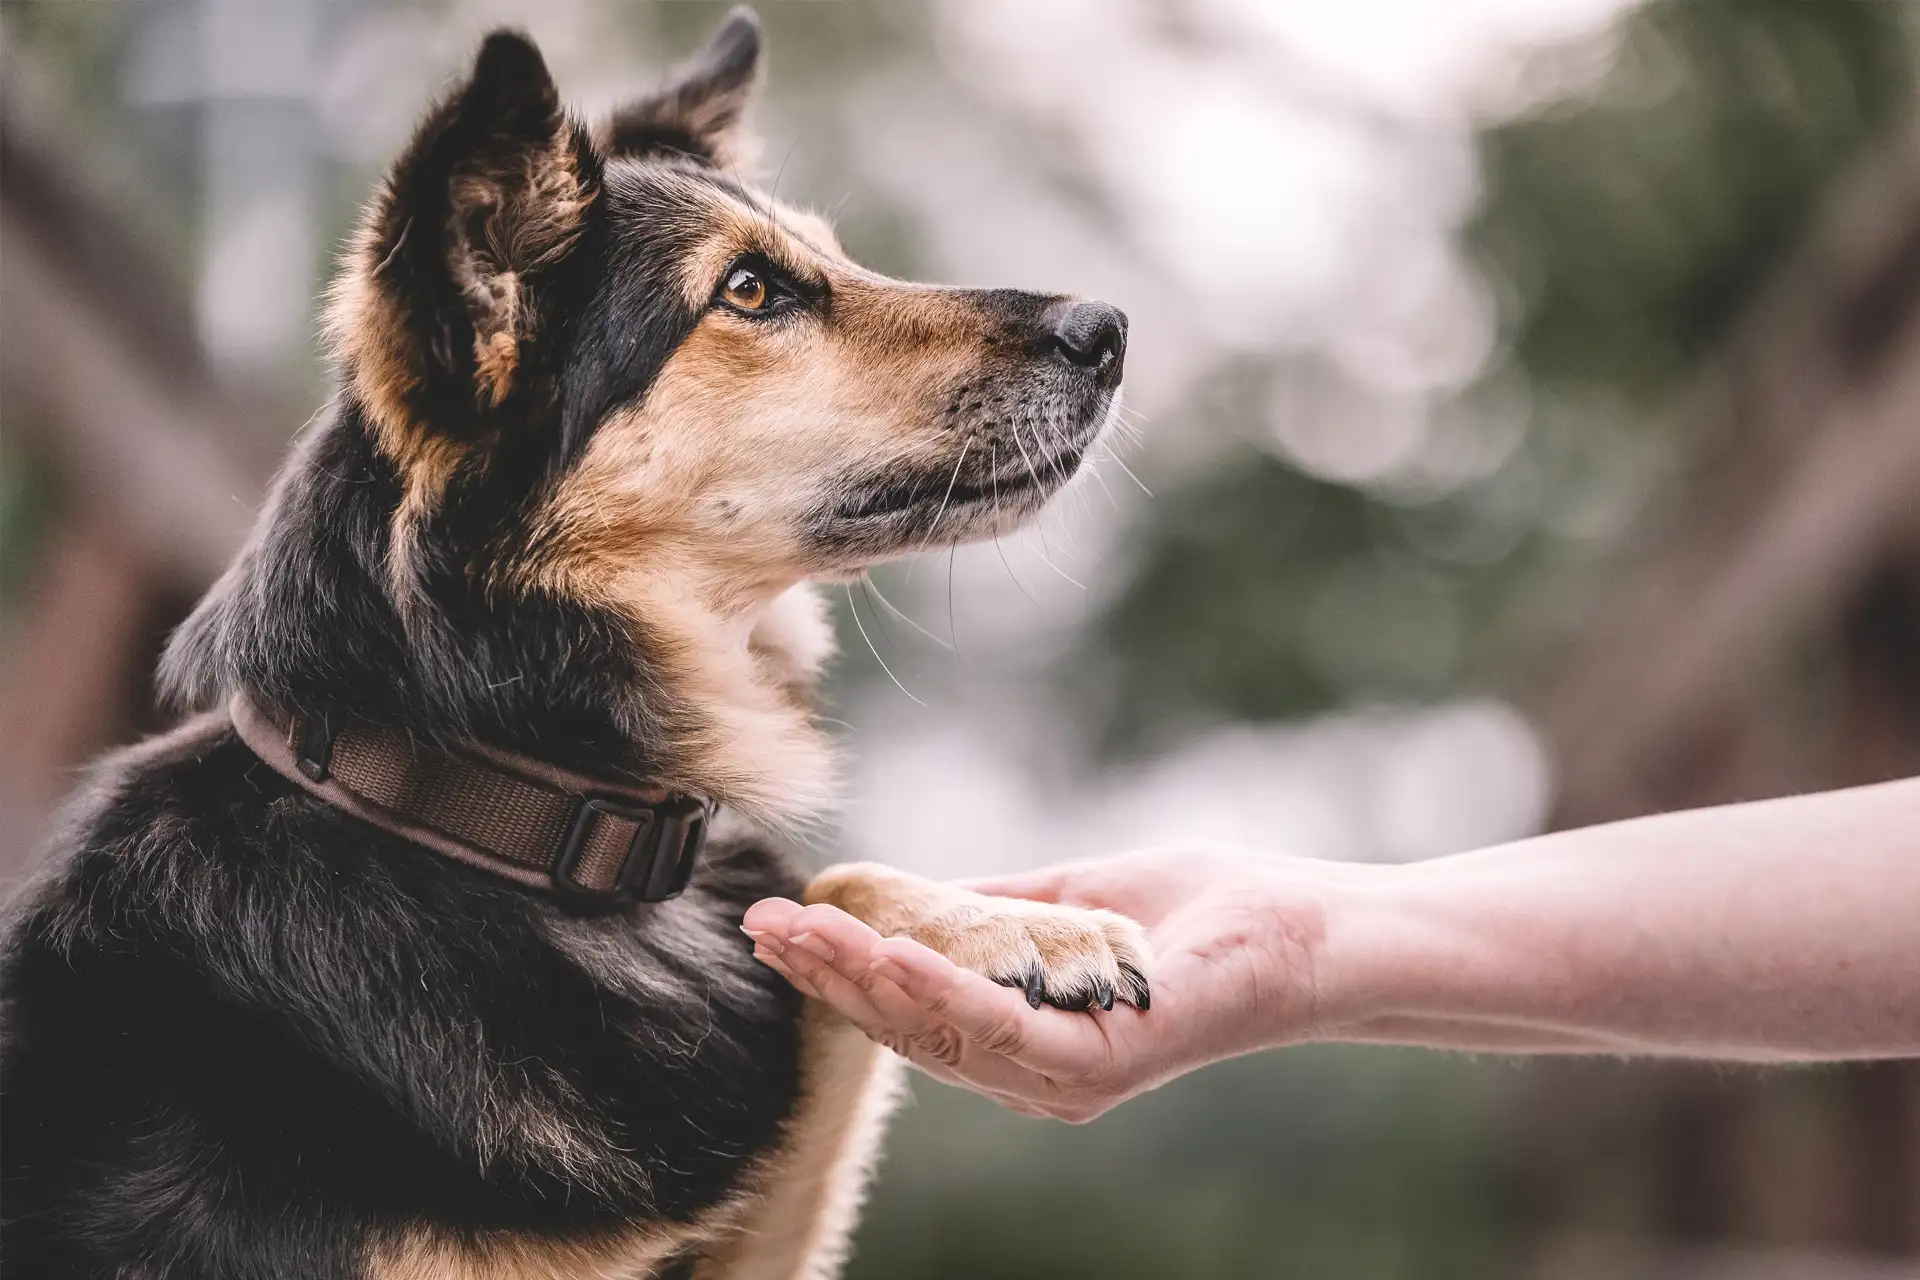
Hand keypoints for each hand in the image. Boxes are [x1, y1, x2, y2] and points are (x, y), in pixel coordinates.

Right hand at [742, 847, 1331, 1121]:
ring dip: (863, 977)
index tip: (776, 920)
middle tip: (761, 924)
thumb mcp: (1067, 901)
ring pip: (938, 1032)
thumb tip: (899, 895)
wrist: (1303, 931)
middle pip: (905, 1029)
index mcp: (1022, 1040)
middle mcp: (1032, 1076)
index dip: (838, 968)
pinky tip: (888, 950)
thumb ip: (986, 908)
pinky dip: (939, 990)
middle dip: (828, 975)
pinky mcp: (1099, 1068)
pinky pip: (1001, 1034)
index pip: (907, 1010)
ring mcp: (1063, 1080)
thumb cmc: (1202, 913)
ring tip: (802, 930)